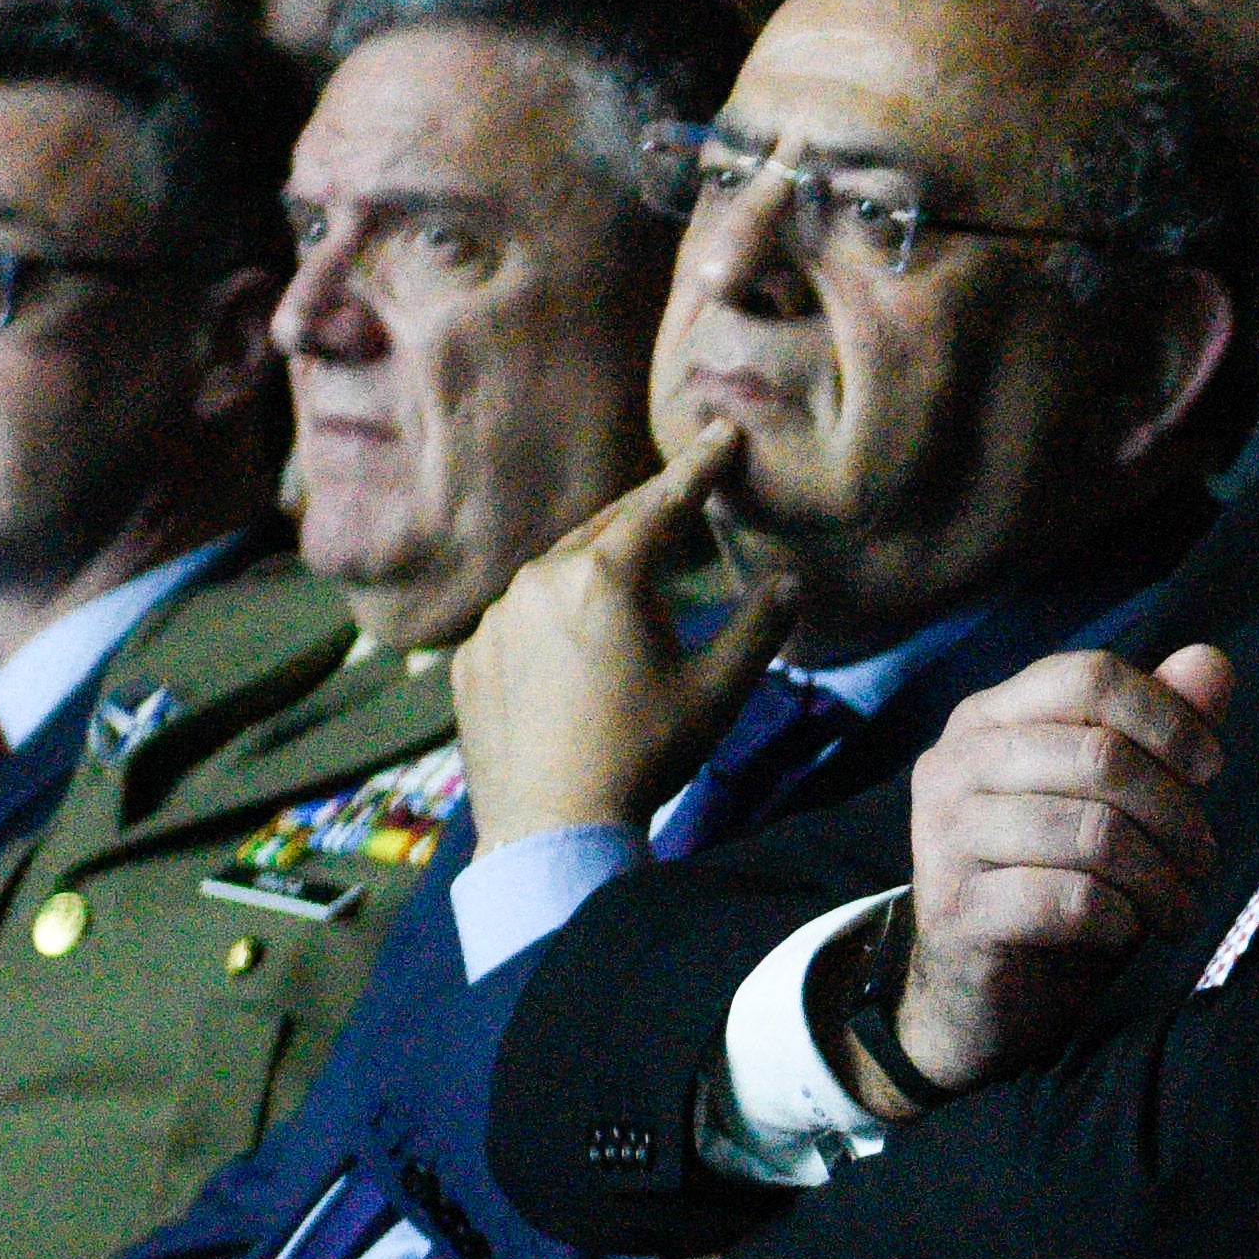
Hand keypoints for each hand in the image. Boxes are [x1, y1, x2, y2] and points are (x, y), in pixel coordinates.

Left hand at [452, 427, 786, 852]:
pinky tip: (571, 653)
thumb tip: (788, 584)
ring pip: (555, 573)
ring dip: (594, 569)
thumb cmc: (645, 753)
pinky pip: (519, 622)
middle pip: (605, 528)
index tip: (722, 432)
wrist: (551, 827)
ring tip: (625, 583)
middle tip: (679, 496)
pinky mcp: (471, 658)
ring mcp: (497, 618)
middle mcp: (542, 578)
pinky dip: (550, 621)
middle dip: (646, 512)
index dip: (700, 468)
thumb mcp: (719, 692)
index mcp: (607, 574)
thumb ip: (758, 629)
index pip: (664, 504)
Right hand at [873, 640, 1238, 1106]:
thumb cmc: (1056, 880)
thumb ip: (1157, 728)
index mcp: (989, 718)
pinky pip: (1069, 900)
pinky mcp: (954, 910)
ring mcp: (943, 837)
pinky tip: (1125, 930)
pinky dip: (1119, 920)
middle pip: (1102, 755)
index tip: (1211, 769)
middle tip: (1201, 862)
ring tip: (1175, 907)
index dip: (1167, 716)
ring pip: (1094, 833)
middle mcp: (953, 764)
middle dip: (1177, 814)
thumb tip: (1212, 663)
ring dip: (1160, 878)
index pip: (1088, 677)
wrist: (981, 993)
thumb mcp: (1114, 801)